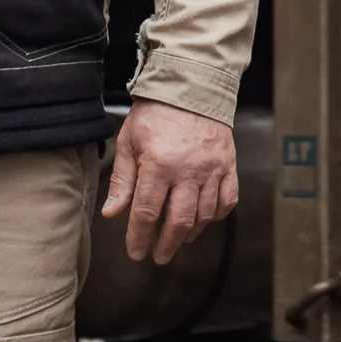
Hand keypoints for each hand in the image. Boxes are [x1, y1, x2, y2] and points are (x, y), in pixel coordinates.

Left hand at [103, 100, 237, 264]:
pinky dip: (217, 215)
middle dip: (166, 245)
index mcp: (158, 165)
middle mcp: (188, 171)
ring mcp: (212, 169)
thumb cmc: (155, 112)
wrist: (190, 86)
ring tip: (178, 239)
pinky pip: (227, 199)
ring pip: (204, 215)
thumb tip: (112, 213)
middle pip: (179, 222)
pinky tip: (204, 218)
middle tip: (159, 256)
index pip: (147, 213)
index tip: (135, 252)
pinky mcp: (228, 164)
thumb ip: (122, 180)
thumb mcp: (129, 142)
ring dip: (190, 233)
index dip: (139, 238)